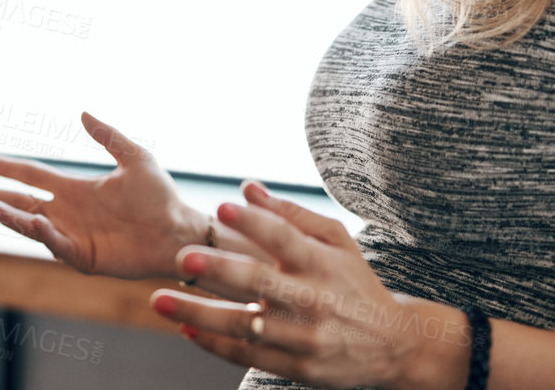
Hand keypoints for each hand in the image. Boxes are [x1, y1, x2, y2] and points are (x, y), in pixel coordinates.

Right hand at [0, 112, 206, 279]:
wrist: (178, 230)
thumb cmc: (159, 196)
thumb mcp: (135, 157)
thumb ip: (108, 136)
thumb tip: (83, 112)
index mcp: (76, 190)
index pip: (32, 176)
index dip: (7, 168)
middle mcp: (68, 212)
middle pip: (21, 203)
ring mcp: (74, 236)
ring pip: (31, 225)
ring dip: (10, 216)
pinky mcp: (84, 257)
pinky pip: (57, 246)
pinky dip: (44, 235)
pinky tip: (36, 222)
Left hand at [148, 181, 467, 389]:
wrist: (394, 345)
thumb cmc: (355, 282)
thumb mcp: (337, 241)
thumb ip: (291, 214)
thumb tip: (246, 187)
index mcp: (322, 264)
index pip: (286, 239)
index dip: (255, 223)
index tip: (222, 206)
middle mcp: (313, 300)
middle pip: (260, 283)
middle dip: (219, 270)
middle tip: (183, 256)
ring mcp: (303, 337)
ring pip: (245, 325)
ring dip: (200, 313)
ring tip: (160, 300)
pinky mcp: (296, 366)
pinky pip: (248, 355)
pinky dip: (214, 344)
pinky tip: (185, 327)